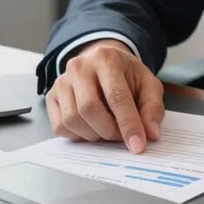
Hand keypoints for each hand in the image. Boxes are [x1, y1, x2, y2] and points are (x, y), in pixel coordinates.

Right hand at [45, 39, 164, 153]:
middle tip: (121, 138)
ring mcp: (62, 81)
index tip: (138, 145)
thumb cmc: (126, 76)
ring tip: (108, 130)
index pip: (116, 96)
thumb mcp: (147, 84)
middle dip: (109, 131)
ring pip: (72, 119)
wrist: (103, 64)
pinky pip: (60, 126)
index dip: (128, 124)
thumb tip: (151, 134)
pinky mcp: (51, 96)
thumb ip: (152, 107)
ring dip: (93, 135)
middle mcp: (80, 67)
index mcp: (106, 58)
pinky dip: (78, 135)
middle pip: (89, 109)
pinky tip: (91, 128)